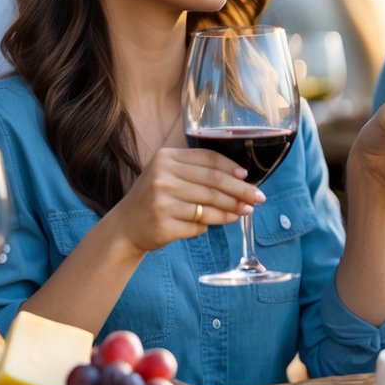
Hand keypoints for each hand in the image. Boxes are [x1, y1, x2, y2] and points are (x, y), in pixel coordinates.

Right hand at [112, 147, 264, 252]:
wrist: (125, 226)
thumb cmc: (154, 197)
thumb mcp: (168, 174)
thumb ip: (197, 172)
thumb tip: (241, 178)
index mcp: (165, 158)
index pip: (208, 159)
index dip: (231, 167)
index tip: (248, 176)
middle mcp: (162, 177)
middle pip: (213, 182)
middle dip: (241, 190)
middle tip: (259, 197)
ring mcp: (162, 202)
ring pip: (209, 204)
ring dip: (232, 208)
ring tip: (246, 210)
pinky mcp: (164, 225)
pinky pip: (199, 224)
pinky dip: (215, 223)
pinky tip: (226, 221)